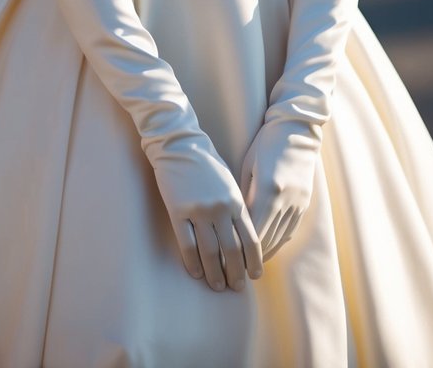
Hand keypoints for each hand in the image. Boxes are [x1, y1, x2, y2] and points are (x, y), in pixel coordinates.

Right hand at [151, 132, 263, 291]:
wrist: (180, 145)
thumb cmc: (207, 163)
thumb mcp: (230, 183)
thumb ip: (237, 207)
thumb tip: (245, 234)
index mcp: (236, 201)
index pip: (250, 239)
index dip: (253, 261)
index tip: (254, 276)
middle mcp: (220, 209)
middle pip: (232, 250)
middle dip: (236, 272)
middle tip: (236, 287)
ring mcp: (198, 211)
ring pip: (210, 252)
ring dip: (215, 273)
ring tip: (217, 286)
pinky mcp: (178, 211)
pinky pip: (187, 243)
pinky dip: (192, 262)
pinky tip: (196, 273)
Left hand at [239, 119, 318, 259]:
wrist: (296, 131)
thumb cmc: (265, 144)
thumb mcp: (248, 166)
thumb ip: (242, 195)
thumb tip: (231, 223)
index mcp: (269, 190)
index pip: (251, 231)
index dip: (237, 249)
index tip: (222, 260)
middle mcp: (286, 201)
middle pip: (265, 240)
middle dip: (247, 259)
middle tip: (230, 271)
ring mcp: (298, 204)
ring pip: (278, 240)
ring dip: (261, 255)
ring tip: (244, 268)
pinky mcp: (305, 204)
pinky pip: (288, 231)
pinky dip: (275, 243)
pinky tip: (263, 251)